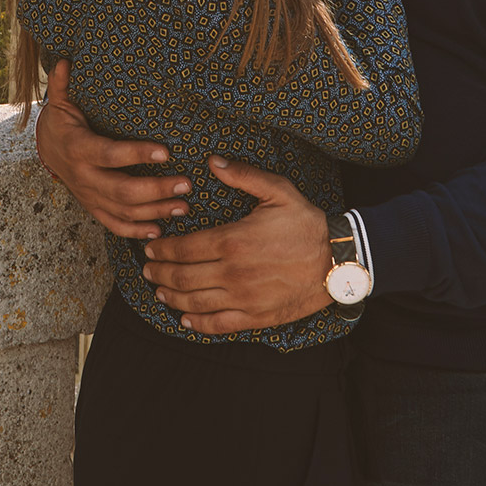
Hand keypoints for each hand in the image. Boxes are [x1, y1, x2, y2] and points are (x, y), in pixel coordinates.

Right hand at [36, 60, 192, 239]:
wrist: (47, 150)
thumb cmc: (63, 122)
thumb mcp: (61, 103)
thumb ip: (63, 84)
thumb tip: (66, 60)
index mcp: (79, 149)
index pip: (110, 154)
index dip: (136, 154)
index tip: (165, 151)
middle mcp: (84, 177)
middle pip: (122, 190)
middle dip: (156, 189)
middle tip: (185, 184)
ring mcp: (89, 196)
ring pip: (124, 211)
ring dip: (155, 211)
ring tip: (184, 206)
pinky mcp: (93, 208)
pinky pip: (114, 225)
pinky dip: (136, 231)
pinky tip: (160, 230)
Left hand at [140, 156, 331, 333]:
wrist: (338, 261)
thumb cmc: (307, 223)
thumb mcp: (277, 190)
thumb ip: (242, 174)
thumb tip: (212, 160)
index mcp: (233, 241)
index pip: (184, 248)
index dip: (162, 249)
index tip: (150, 246)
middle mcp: (233, 273)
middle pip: (182, 277)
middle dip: (159, 272)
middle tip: (147, 269)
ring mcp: (244, 299)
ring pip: (195, 303)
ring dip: (171, 297)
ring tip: (159, 290)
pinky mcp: (256, 317)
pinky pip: (218, 325)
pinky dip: (197, 325)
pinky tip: (185, 319)